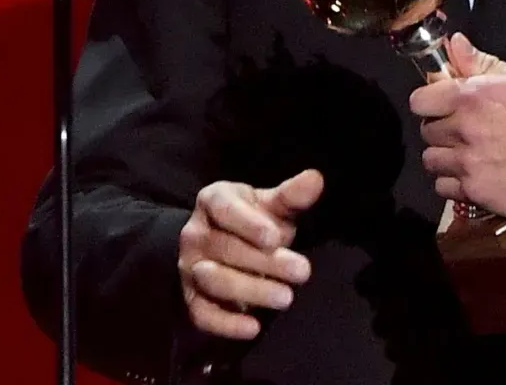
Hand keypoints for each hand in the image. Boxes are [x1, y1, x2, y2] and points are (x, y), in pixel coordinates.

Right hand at [177, 169, 323, 339]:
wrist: (221, 245)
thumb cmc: (252, 221)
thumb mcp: (271, 205)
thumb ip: (291, 195)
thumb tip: (315, 179)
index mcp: (212, 200)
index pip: (224, 208)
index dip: (248, 223)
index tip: (275, 238)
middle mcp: (194, 233)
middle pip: (226, 248)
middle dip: (266, 262)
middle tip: (303, 271)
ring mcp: (190, 267)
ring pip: (215, 280)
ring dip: (251, 290)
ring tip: (286, 297)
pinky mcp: (190, 298)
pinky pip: (202, 313)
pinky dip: (226, 323)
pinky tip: (253, 327)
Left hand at [410, 34, 505, 223]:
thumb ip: (485, 63)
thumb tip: (455, 44)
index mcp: (473, 96)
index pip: (420, 100)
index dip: (431, 101)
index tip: (443, 105)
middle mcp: (464, 129)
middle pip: (427, 131)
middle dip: (443, 130)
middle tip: (466, 131)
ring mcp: (467, 163)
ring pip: (432, 161)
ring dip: (446, 158)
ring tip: (470, 156)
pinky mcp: (476, 191)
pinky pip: (444, 187)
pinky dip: (455, 183)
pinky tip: (475, 177)